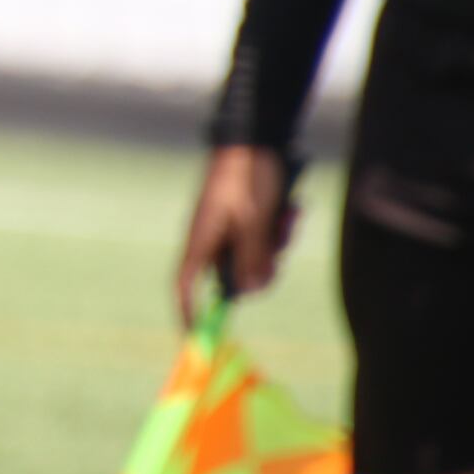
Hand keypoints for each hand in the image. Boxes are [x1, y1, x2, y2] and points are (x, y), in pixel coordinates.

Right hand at [174, 144, 294, 328]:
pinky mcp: (242, 218)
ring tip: (286, 218)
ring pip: (252, 256)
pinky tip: (288, 210)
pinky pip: (260, 239)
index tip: (197, 336)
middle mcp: (211, 237)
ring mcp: (226, 227)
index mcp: (202, 240)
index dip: (189, 311)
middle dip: (261, 268)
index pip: (185, 285)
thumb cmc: (249, 178)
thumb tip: (248, 292)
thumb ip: (252, 260)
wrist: (255, 136)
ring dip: (274, 245)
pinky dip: (275, 231)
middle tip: (279, 251)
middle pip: (233, 275)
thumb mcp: (256, 223)